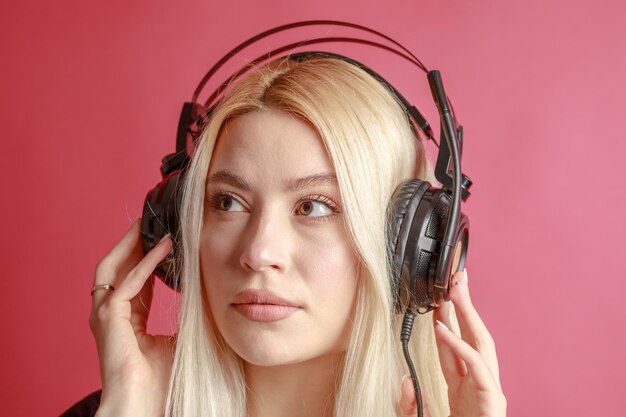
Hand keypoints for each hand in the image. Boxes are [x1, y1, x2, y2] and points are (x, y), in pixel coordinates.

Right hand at [89, 219, 174, 416]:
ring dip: (131, 244)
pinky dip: (144, 264)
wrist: (144, 407)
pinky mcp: (109, 320)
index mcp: (126, 318)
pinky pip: (126, 284)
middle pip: (117, 266)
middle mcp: (111, 313)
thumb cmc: (161, 380)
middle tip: (149, 220)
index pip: (133, 277)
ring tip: (148, 224)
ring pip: (112, 268)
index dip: (146, 255)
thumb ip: (185, 316)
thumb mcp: (179, 338)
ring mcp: (106, 316)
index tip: (163, 237)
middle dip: (131, 242)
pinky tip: (163, 249)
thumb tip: (207, 297)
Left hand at [400, 269, 505, 416]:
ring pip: (483, 344)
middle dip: (466, 306)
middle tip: (455, 278)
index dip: (447, 319)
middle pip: (474, 336)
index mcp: (464, 387)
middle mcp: (479, 384)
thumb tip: (403, 381)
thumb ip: (409, 402)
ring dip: (469, 316)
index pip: (456, 345)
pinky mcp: (493, 401)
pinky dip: (460, 347)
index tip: (438, 297)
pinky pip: (478, 368)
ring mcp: (489, 391)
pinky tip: (443, 330)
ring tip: (455, 291)